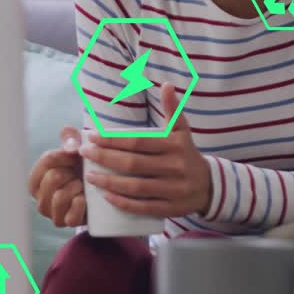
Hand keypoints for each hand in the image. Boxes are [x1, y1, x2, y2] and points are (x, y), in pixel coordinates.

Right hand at [28, 126, 86, 226]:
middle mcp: (40, 198)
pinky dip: (81, 203)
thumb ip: (69, 138)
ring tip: (82, 184)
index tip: (75, 156)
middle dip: (72, 172)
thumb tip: (71, 148)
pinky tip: (85, 197)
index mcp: (36, 179)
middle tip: (79, 172)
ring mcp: (52, 213)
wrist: (98, 189)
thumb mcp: (74, 147)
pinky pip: (72, 215)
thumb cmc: (80, 167)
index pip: (47, 160)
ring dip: (76, 187)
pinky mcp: (67, 224)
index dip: (66, 155)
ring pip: (60, 196)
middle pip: (54, 177)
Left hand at [80, 82, 211, 216]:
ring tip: (89, 175)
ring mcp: (173, 189)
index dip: (113, 140)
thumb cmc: (187, 154)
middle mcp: (175, 167)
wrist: (209, 185)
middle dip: (105, 158)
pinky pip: (144, 207)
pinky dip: (124, 203)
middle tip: (84, 153)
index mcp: (175, 145)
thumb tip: (167, 84)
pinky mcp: (171, 208)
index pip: (138, 142)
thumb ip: (173, 109)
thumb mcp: (182, 130)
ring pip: (136, 187)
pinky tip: (106, 196)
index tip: (91, 136)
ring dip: (109, 182)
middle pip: (133, 164)